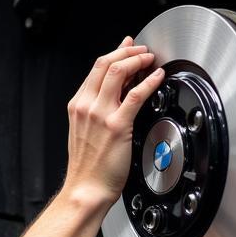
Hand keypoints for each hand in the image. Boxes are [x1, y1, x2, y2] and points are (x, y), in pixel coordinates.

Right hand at [63, 37, 163, 208]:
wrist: (86, 189)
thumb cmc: (88, 168)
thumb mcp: (85, 132)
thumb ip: (96, 112)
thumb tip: (116, 96)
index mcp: (78, 106)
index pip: (96, 70)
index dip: (115, 54)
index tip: (127, 47)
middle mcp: (86, 106)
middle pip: (105, 64)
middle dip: (127, 51)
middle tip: (142, 49)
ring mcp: (100, 115)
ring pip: (118, 72)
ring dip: (137, 60)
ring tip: (150, 58)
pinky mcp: (117, 126)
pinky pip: (136, 95)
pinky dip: (149, 80)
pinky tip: (157, 76)